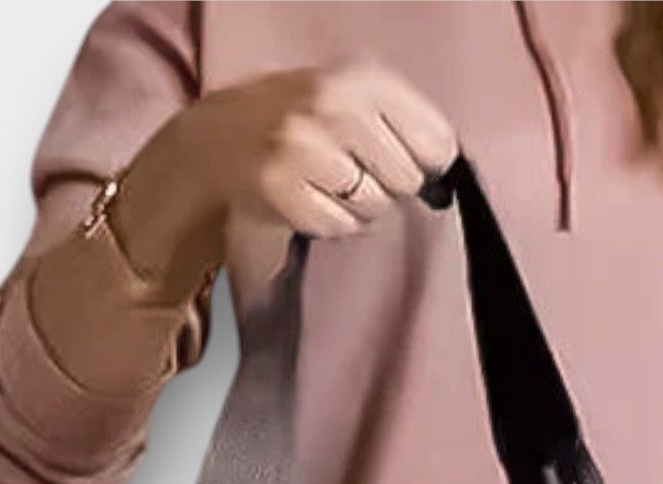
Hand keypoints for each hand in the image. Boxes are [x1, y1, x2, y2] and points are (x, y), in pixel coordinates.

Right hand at [113, 59, 459, 285]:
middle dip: (386, 185)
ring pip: (375, 208)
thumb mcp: (350, 97)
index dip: (425, 162)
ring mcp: (306, 149)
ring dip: (358, 209)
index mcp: (362, 77)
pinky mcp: (284, 191)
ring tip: (326, 185)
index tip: (403, 161)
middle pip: (408, 180)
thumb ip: (402, 121)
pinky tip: (308, 200)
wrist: (216, 139)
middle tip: (350, 172)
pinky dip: (330, 224)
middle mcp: (335, 106)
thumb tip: (446, 169)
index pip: (437, 141)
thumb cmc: (296, 120)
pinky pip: (339, 227)